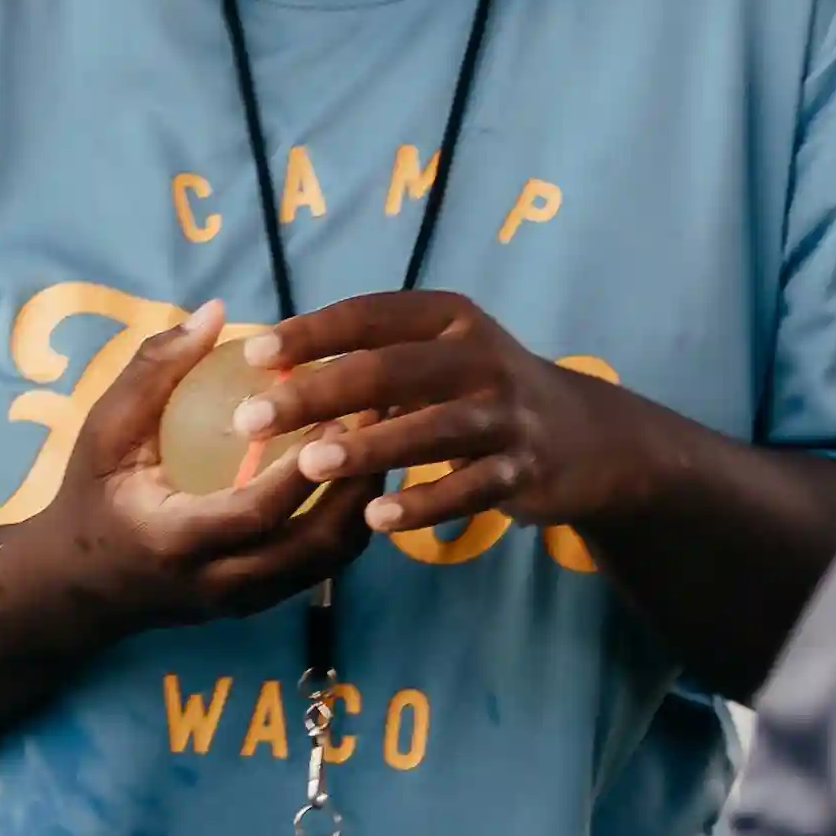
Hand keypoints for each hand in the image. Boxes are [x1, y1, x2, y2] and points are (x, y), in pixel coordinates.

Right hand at [35, 302, 367, 626]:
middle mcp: (218, 581)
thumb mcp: (105, 430)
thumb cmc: (90, 497)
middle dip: (358, 488)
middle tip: (384, 423)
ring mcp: (244, 601)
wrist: (78, 587)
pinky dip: (346, 523)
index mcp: (175, 539)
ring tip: (383, 443)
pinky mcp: (259, 604)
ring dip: (362, 505)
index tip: (338, 418)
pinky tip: (358, 474)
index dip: (301, 471)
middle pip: (312, 548)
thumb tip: (214, 310)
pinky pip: (320, 568)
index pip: (255, 513)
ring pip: (328, 564)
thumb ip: (153, 369)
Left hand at [233, 291, 669, 545]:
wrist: (583, 436)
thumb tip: (270, 365)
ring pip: (431, 429)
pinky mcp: (523, 469)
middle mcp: (481, 357)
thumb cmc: (479, 390)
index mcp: (450, 317)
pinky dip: (422, 505)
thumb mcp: (439, 352)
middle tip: (252, 419)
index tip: (253, 354)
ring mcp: (507, 415)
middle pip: (391, 370)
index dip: (312, 332)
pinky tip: (375, 520)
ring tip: (308, 464)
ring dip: (367, 448)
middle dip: (317, 393)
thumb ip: (371, 354)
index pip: (372, 315)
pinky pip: (468, 489)